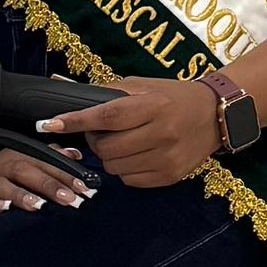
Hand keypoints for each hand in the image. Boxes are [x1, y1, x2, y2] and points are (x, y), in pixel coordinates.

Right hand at [0, 139, 89, 218]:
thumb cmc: (1, 173)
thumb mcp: (25, 161)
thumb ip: (51, 157)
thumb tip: (76, 154)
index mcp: (19, 157)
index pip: (46, 163)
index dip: (66, 174)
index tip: (85, 187)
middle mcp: (4, 168)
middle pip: (27, 172)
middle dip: (50, 185)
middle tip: (70, 199)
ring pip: (4, 186)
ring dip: (22, 195)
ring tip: (40, 206)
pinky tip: (4, 209)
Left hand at [42, 73, 227, 190]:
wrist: (215, 116)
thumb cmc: (172, 97)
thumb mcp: (142, 86)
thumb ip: (104, 91)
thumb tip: (60, 87)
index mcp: (153, 105)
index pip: (107, 115)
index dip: (77, 121)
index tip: (51, 124)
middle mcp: (162, 132)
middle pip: (107, 148)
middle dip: (95, 141)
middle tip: (102, 132)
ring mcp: (167, 157)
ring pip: (114, 168)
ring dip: (109, 157)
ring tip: (122, 143)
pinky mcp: (170, 176)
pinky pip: (130, 180)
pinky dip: (125, 169)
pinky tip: (137, 155)